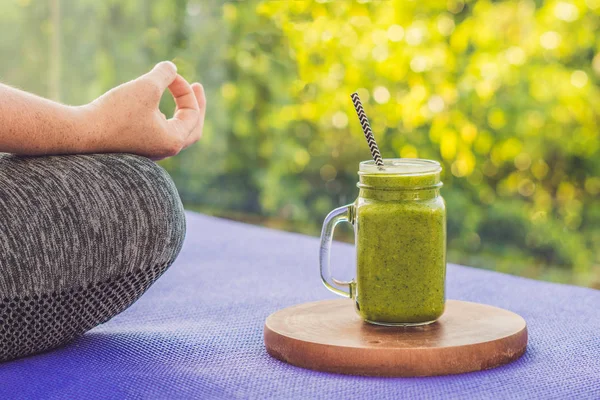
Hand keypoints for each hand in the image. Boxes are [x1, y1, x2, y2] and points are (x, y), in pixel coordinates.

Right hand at [86, 61, 205, 159]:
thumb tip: (172, 68)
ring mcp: (150, 152)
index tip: (170, 74)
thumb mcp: (145, 87)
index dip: (185, 89)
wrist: (80, 135)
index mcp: (173, 140)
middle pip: (192, 128)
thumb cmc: (115, 113)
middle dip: (196, 105)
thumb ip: (164, 74)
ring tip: (181, 99)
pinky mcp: (135, 149)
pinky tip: (158, 112)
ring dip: (180, 114)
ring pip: (175, 132)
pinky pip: (159, 135)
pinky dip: (165, 120)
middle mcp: (165, 150)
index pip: (192, 112)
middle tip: (198, 87)